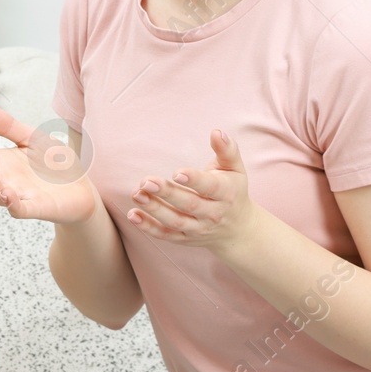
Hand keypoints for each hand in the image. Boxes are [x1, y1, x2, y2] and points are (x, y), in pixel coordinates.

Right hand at [0, 101, 97, 225]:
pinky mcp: (37, 208)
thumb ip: (5, 125)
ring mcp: (19, 196)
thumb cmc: (53, 164)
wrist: (82, 188)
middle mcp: (4, 181)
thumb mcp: (30, 137)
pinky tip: (7, 194)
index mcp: (1, 162)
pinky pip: (20, 209)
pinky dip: (12, 204)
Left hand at [126, 128, 254, 249]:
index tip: (177, 172)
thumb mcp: (235, 169)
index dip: (194, 180)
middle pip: (189, 205)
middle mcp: (212, 214)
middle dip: (168, 194)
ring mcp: (198, 228)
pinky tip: (133, 215)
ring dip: (154, 209)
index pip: (210, 187)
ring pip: (175, 221)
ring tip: (136, 194)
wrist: (238, 229)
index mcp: (225, 194)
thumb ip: (227, 150)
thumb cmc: (232, 190)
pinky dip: (148, 227)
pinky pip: (165, 235)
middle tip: (146, 181)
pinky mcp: (185, 239)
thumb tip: (217, 132)